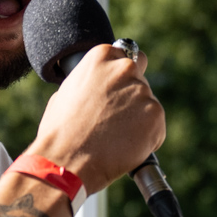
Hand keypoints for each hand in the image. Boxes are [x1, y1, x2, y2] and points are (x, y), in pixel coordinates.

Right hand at [28, 44, 166, 194]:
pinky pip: (156, 126)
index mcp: (102, 56)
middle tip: (116, 117)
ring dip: (138, 118)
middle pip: (141, 78)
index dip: (121, 77)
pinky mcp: (156, 115)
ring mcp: (143, 92)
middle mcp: (125, 68)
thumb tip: (101, 84)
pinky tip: (124, 146)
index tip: (115, 91)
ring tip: (114, 136)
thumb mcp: (67, 91)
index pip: (127, 56)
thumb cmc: (60, 130)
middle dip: (132, 95)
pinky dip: (146, 137)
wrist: (66, 160)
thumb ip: (92, 80)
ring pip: (148, 104)